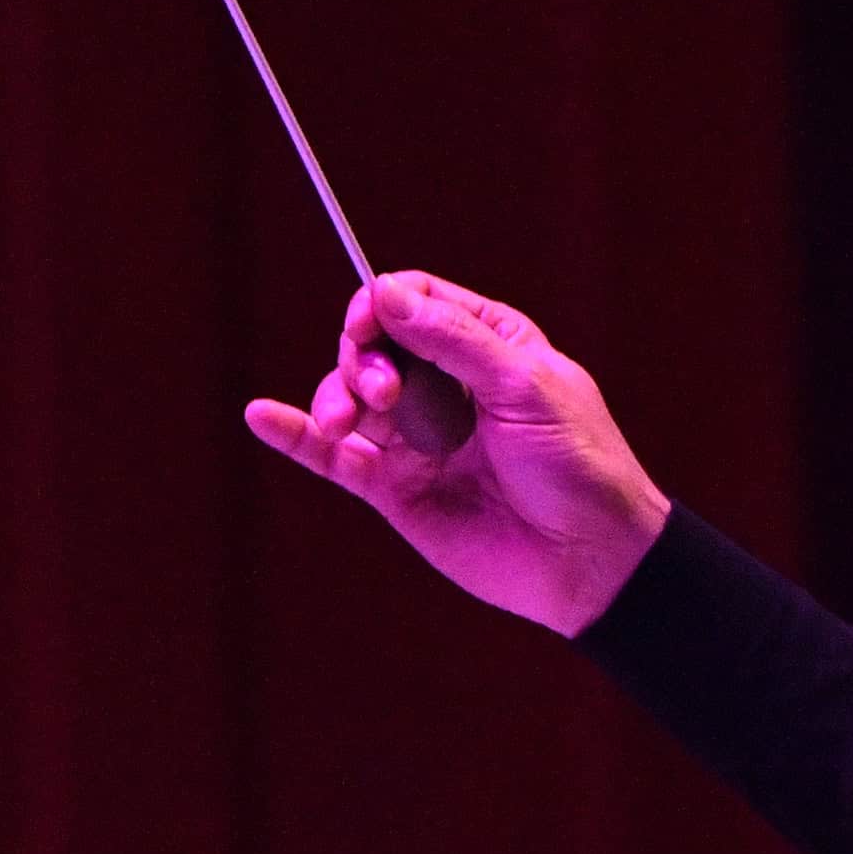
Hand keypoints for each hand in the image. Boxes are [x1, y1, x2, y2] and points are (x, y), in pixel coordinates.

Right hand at [243, 271, 670, 635]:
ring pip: (350, 400)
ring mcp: (417, 439)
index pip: (413, 301)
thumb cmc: (578, 464)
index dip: (381, 303)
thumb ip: (452, 340)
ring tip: (343, 423)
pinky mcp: (396, 490)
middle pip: (372, 346)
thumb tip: (384, 293)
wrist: (591, 560)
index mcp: (485, 344)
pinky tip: (261, 417)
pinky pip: (334, 458)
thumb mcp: (525, 386)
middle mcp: (445, 386)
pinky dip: (297, 436)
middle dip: (361, 359)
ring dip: (335, 399)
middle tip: (384, 393)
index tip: (369, 322)